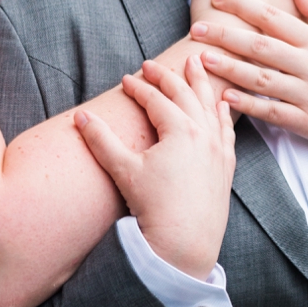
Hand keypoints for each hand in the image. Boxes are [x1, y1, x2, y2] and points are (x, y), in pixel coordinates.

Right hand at [74, 55, 236, 280]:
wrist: (185, 242)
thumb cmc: (154, 206)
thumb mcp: (123, 170)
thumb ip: (101, 140)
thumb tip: (80, 117)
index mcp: (180, 130)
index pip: (156, 100)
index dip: (139, 87)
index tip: (126, 79)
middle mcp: (204, 133)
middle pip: (185, 95)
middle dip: (168, 76)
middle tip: (154, 64)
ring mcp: (219, 148)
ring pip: (210, 106)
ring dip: (201, 84)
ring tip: (197, 64)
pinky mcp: (226, 164)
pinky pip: (227, 129)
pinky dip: (223, 112)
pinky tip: (221, 104)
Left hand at [193, 0, 307, 155]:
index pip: (276, 16)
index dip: (244, 5)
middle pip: (262, 46)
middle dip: (226, 35)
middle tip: (196, 27)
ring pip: (263, 80)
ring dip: (230, 68)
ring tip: (201, 59)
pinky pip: (274, 114)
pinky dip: (249, 107)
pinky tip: (226, 100)